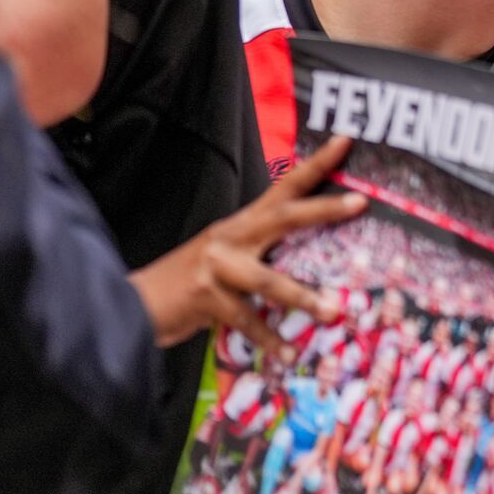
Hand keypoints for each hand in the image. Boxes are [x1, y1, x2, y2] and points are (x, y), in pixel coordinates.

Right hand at [128, 135, 365, 354]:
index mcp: (242, 223)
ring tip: (334, 310)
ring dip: (302, 297)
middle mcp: (231, 237)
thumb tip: (315, 254)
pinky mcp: (205, 298)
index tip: (346, 141)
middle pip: (283, 216)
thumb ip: (264, 250)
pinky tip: (287, 352)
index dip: (315, 164)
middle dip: (323, 209)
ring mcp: (217, 266)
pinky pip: (245, 320)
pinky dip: (267, 339)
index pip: (284, 186)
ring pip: (268, 279)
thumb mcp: (227, 254)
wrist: (133, 303)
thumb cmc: (191, 281)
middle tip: (360, 202)